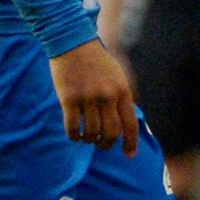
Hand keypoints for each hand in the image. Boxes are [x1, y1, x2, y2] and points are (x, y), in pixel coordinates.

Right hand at [50, 39, 138, 153]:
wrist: (73, 43)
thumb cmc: (96, 62)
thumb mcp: (117, 77)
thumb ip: (121, 98)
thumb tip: (125, 122)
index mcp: (122, 91)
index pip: (130, 124)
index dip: (131, 143)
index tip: (130, 156)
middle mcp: (107, 96)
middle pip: (111, 132)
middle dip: (107, 144)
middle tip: (102, 146)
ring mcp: (88, 98)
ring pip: (91, 132)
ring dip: (90, 140)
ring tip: (87, 139)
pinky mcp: (68, 99)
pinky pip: (72, 126)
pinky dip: (74, 136)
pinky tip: (75, 136)